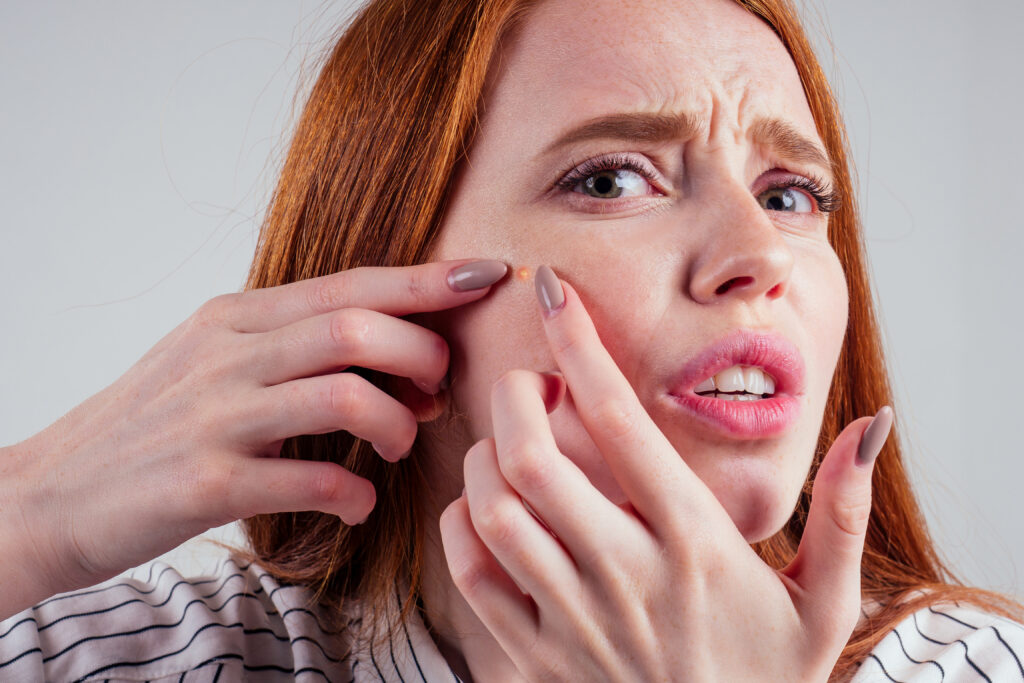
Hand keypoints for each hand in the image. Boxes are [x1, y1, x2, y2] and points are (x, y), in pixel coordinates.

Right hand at [0, 258, 507, 618]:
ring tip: (400, 446)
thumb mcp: (214, 361)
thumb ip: (295, 348)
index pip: (349, 284)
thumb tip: (397, 354)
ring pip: (342, 394)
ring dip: (395, 422)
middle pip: (354, 328)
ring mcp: (215, 417)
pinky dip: (355, 493)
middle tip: (439, 389)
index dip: (426, 281)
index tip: (488, 276)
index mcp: (235, 319)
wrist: (52, 493)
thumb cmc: (152, 428)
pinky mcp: (204, 483)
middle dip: (421, 354)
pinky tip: (358, 503)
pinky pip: (310, 478)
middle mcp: (227, 355)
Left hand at [439, 266, 891, 681]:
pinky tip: (491, 508)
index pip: (619, 421)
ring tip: (511, 442)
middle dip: (516, 394)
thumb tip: (871, 425)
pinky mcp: (536, 657)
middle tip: (533, 380)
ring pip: (493, 510)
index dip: (579, 344)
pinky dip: (463, 523)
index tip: (554, 293)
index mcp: (694, 543)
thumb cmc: (770, 675)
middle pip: (531, 458)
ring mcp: (572, 619)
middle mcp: (624, 575)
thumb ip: (846, 510)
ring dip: (485, 455)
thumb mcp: (828, 600)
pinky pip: (473, 573)